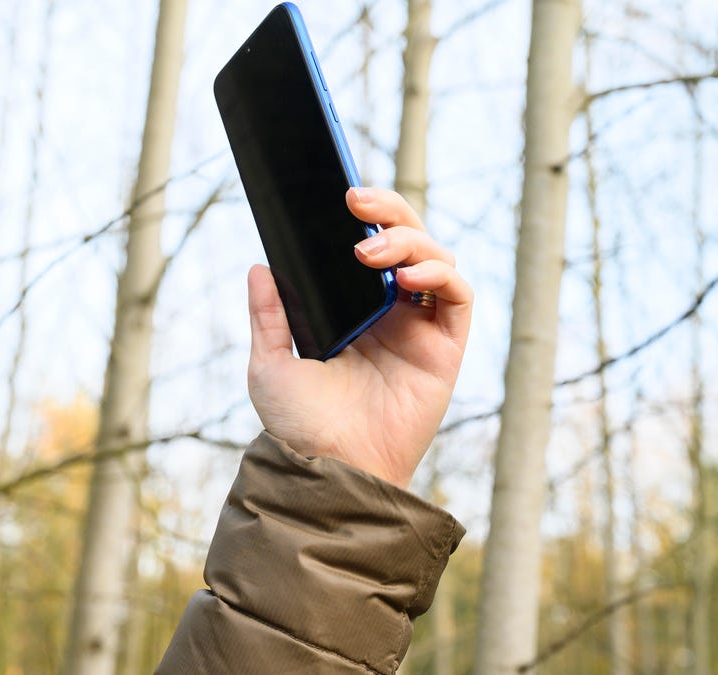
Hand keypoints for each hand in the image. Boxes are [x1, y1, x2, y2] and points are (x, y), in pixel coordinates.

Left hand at [246, 187, 471, 487]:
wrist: (324, 468)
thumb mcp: (269, 363)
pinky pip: (458, 296)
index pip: (370, 247)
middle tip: (356, 203)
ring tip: (371, 252)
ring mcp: (420, 329)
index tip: (340, 194)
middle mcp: (392, 314)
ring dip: (409, 240)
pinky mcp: (445, 349)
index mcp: (354, 311)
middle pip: (408, 242)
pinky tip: (408, 277)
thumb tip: (259, 267)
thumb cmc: (298, 425)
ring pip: (436, 259)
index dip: (366, 216)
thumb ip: (269, 315)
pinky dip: (440, 273)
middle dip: (389, 212)